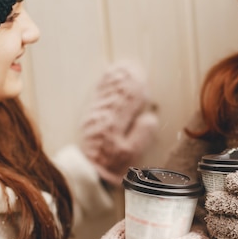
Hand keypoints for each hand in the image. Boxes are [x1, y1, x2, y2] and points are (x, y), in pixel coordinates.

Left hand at [79, 61, 158, 185]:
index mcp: (118, 123)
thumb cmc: (112, 165)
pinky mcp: (89, 117)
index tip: (143, 77)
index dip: (137, 88)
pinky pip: (98, 96)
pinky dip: (104, 85)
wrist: (86, 171)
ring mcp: (96, 115)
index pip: (130, 100)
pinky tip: (108, 78)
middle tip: (133, 66)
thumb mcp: (131, 154)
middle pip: (118, 92)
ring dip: (115, 79)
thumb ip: (142, 135)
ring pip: (108, 92)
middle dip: (126, 79)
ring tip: (122, 67)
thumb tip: (151, 117)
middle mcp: (106, 115)